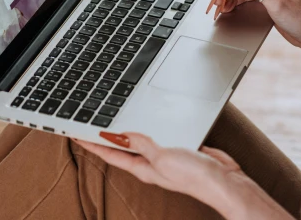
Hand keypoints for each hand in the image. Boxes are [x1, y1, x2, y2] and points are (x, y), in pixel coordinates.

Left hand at [72, 131, 245, 214]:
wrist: (225, 182)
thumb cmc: (195, 176)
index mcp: (143, 167)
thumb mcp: (164, 157)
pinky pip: (157, 136)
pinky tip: (148, 119)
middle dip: (105, 136)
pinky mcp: (179, 147)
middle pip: (121, 147)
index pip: (111, 153)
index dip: (92, 143)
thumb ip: (144, 144)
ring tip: (111, 117)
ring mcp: (165, 156)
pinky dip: (149, 127)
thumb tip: (124, 132)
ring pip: (139, 140)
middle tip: (88, 122)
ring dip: (126, 129)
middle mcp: (151, 163)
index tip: (75, 133)